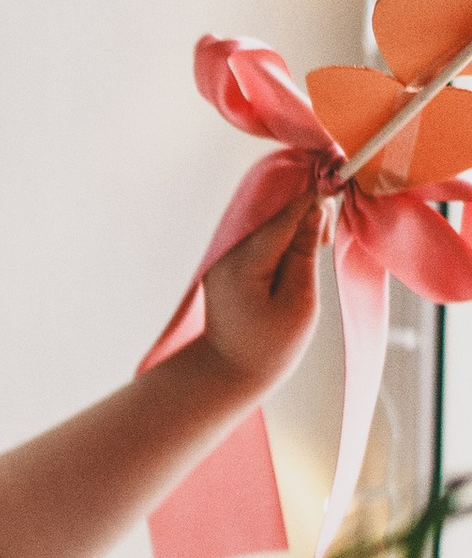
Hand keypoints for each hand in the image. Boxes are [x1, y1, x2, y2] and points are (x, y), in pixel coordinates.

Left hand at [187, 193, 326, 402]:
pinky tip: (300, 254)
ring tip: (320, 245)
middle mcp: (226, 258)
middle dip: (304, 217)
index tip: (337, 183)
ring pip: (266, 232)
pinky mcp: (226, 268)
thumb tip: (314, 211)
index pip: (281, 221)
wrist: (230, 374)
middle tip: (331, 234)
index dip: (310, 201)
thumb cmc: (272, 347)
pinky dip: (281, 244)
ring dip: (295, 231)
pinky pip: (259, 245)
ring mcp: (222, 262)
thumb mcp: (300, 303)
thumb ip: (306, 254)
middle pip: (272, 222)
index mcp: (242, 267)